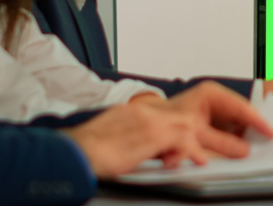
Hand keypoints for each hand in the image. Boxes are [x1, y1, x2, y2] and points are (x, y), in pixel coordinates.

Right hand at [64, 102, 206, 177]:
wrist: (74, 152)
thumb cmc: (82, 152)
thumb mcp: (105, 139)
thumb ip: (121, 138)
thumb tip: (126, 150)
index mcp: (128, 112)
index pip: (162, 115)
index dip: (175, 129)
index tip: (179, 143)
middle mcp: (140, 112)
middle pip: (178, 115)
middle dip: (190, 133)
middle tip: (194, 150)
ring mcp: (147, 121)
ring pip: (184, 124)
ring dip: (193, 142)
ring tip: (198, 157)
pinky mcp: (151, 134)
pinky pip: (182, 138)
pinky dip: (191, 150)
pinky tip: (195, 160)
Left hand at [165, 81, 272, 158]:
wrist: (149, 126)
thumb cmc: (166, 122)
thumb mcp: (195, 133)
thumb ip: (221, 142)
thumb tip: (243, 150)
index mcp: (211, 94)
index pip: (241, 106)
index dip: (258, 121)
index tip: (270, 132)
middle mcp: (214, 100)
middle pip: (241, 114)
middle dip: (252, 129)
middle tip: (266, 141)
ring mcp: (214, 111)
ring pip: (236, 123)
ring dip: (242, 136)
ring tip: (254, 146)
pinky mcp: (212, 123)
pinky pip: (229, 130)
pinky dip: (234, 139)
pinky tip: (238, 147)